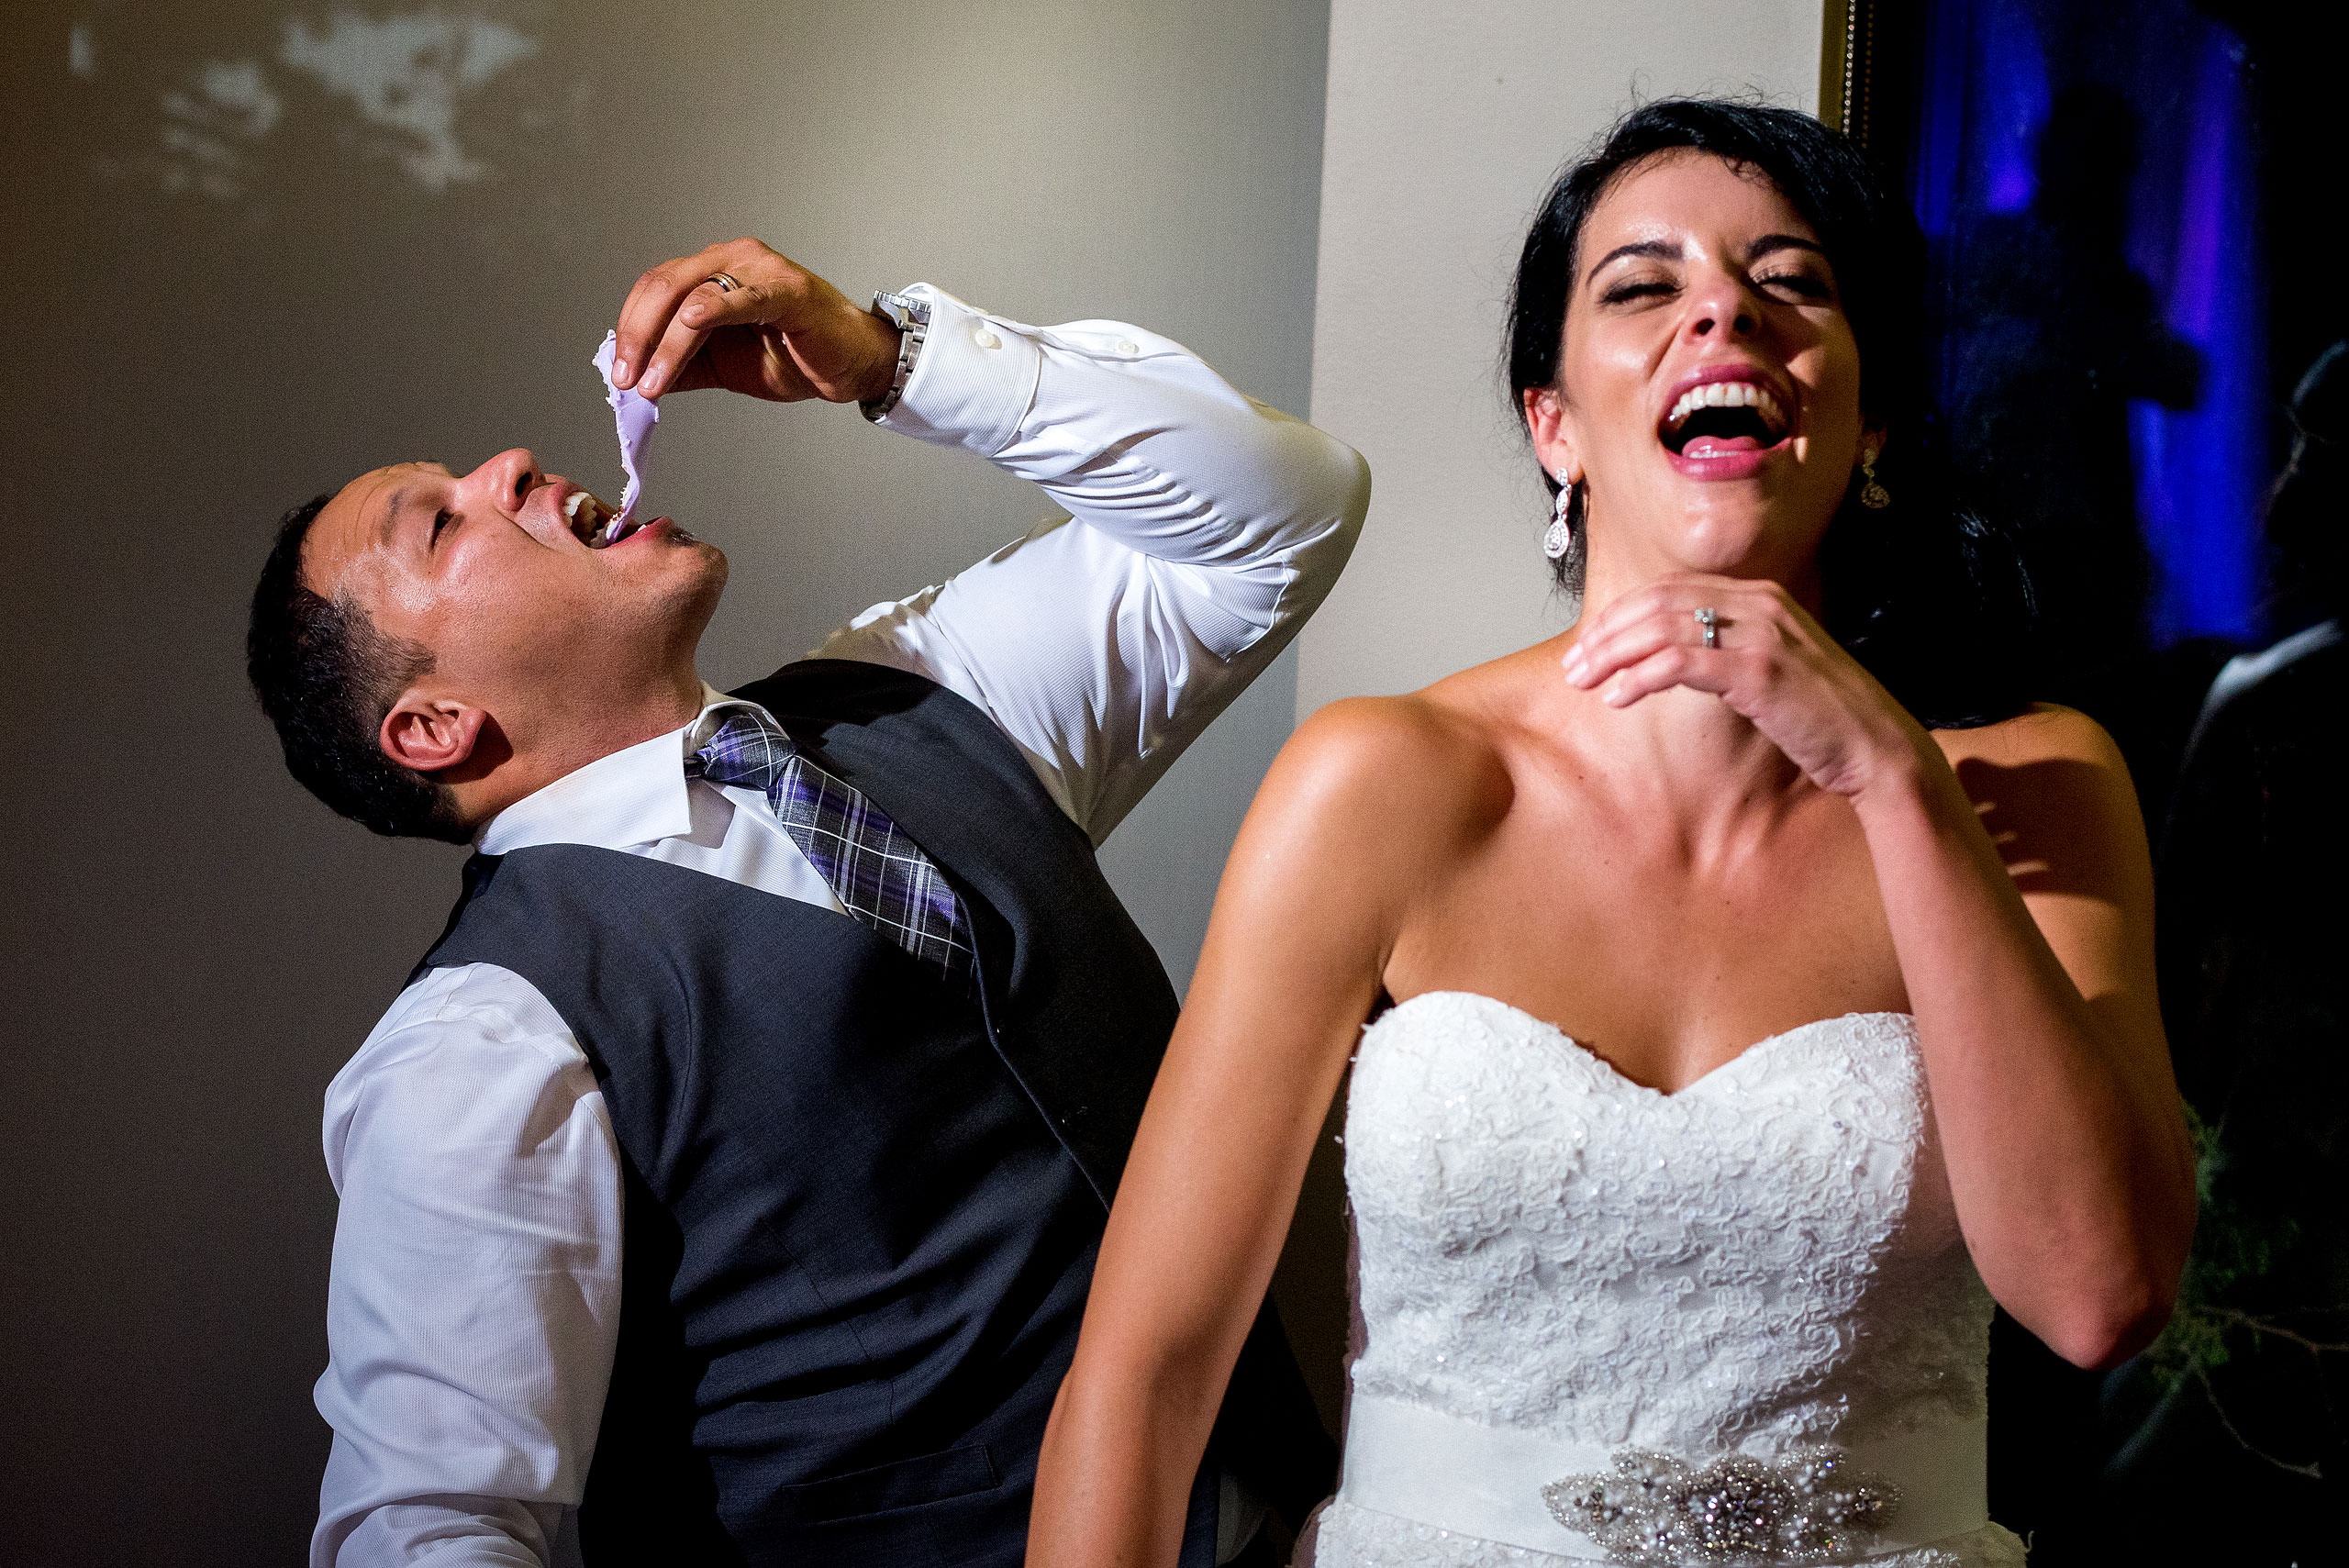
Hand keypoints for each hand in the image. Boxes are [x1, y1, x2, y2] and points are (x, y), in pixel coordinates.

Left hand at [610, 237, 899, 404]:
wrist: (851, 365)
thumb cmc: (794, 356)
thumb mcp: (721, 365)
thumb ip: (681, 365)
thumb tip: (634, 379)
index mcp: (711, 271)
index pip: (653, 289)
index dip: (629, 329)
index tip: (619, 372)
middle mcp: (730, 259)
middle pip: (663, 286)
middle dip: (636, 336)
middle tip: (626, 379)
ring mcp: (759, 270)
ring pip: (693, 296)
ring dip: (665, 343)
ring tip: (651, 382)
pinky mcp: (787, 291)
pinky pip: (742, 297)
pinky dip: (712, 307)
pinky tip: (690, 321)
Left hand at [1559, 573, 1928, 799]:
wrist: (1874, 745)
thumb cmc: (1818, 715)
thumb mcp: (1769, 667)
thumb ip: (1726, 649)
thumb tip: (1665, 656)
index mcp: (1761, 596)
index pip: (1671, 588)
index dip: (1621, 613)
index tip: (1588, 643)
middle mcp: (1760, 604)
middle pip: (1659, 602)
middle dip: (1607, 632)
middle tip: (1573, 665)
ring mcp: (1762, 634)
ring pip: (1662, 627)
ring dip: (1613, 655)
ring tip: (1584, 682)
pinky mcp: (1759, 671)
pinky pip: (1680, 663)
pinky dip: (1639, 678)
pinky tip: (1618, 698)